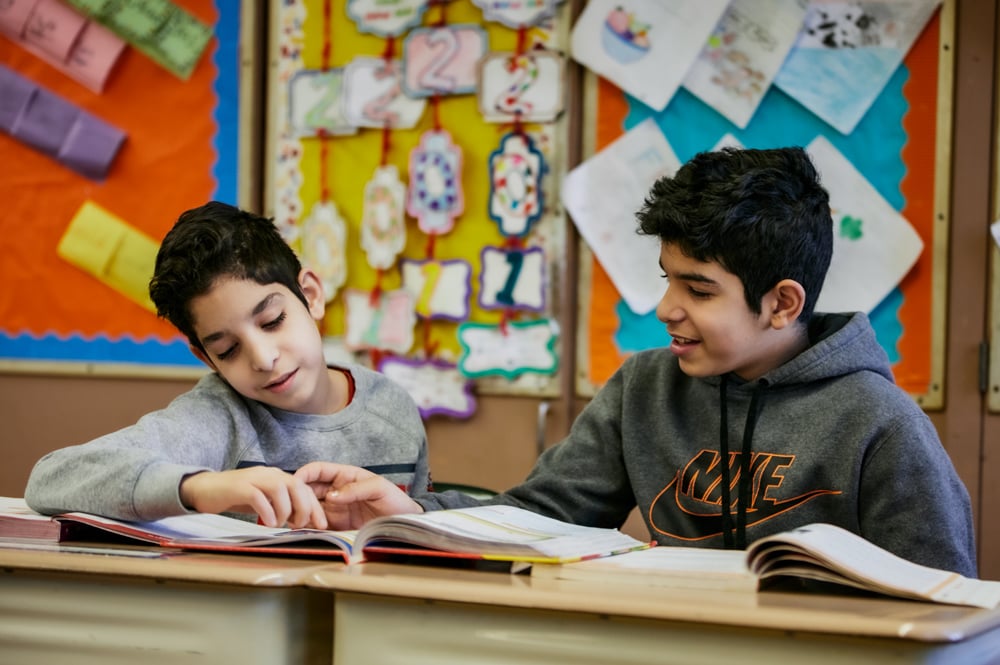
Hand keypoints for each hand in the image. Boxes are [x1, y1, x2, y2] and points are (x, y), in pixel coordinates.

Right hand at [179, 467, 326, 528]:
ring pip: (280, 489)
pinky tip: (268, 523)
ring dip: (285, 510)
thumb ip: (280, 505)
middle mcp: (268, 473)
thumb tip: (300, 521)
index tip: (320, 524)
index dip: (314, 506)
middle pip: (296, 486)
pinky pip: (258, 497)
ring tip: (281, 525)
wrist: (204, 489)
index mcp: (277, 476)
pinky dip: (267, 511)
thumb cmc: (235, 497)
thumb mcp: (263, 500)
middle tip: (299, 526)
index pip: (303, 488)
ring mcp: (253, 478)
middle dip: (304, 508)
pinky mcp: (239, 487)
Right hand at [294, 462, 421, 529]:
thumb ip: (356, 489)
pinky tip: (304, 530)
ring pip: (308, 507)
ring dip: (301, 512)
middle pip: (308, 489)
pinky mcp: (335, 525)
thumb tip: (332, 497)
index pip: (317, 470)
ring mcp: (333, 508)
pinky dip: (307, 526)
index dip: (304, 474)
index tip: (294, 483)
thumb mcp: (379, 488)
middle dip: (299, 497)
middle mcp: (335, 491)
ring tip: (298, 522)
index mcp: (344, 476)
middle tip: (298, 509)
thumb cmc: (395, 501)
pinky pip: (315, 524)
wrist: (403, 524)